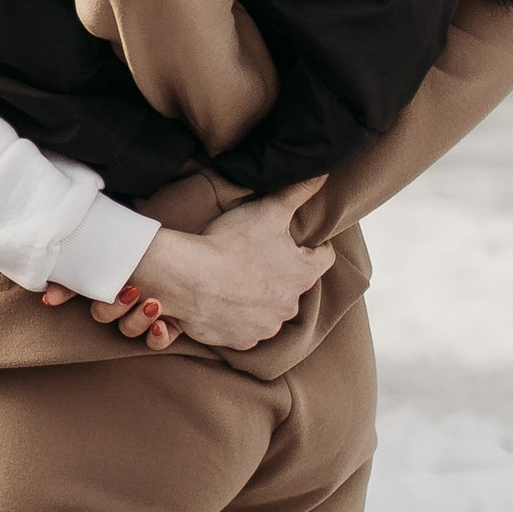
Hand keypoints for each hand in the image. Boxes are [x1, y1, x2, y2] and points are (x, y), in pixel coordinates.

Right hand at [110, 181, 331, 352]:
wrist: (188, 279)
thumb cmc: (230, 242)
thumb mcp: (269, 210)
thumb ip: (299, 191)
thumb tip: (325, 172)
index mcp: (303, 274)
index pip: (323, 257)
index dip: (312, 246)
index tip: (300, 240)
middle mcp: (290, 305)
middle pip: (295, 285)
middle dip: (282, 273)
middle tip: (258, 256)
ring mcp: (266, 327)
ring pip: (270, 310)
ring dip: (260, 298)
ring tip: (238, 280)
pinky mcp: (241, 340)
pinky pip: (246, 329)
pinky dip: (239, 317)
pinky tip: (224, 301)